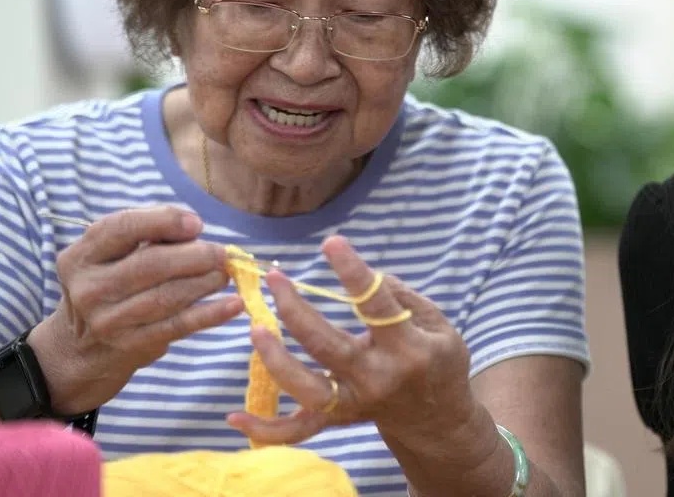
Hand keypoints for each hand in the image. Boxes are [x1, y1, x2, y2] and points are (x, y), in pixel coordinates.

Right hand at [32, 207, 240, 412]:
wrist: (83, 346)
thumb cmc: (112, 284)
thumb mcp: (113, 255)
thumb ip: (147, 234)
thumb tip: (194, 228)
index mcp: (81, 256)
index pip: (122, 227)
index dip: (164, 220)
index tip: (197, 224)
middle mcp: (89, 288)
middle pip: (151, 264)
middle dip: (196, 255)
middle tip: (222, 253)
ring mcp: (109, 320)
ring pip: (168, 295)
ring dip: (207, 282)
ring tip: (227, 273)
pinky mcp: (132, 344)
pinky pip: (179, 325)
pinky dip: (211, 314)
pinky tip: (235, 304)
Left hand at [226, 236, 480, 452]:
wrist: (438, 420)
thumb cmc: (439, 362)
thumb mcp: (440, 325)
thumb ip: (404, 298)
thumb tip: (365, 277)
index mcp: (408, 349)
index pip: (376, 306)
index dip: (353, 272)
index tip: (331, 243)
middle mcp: (377, 379)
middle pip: (327, 346)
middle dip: (295, 309)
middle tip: (275, 277)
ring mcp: (355, 404)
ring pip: (307, 390)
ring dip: (276, 359)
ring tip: (255, 327)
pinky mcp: (339, 420)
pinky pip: (297, 430)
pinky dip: (265, 430)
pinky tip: (234, 417)